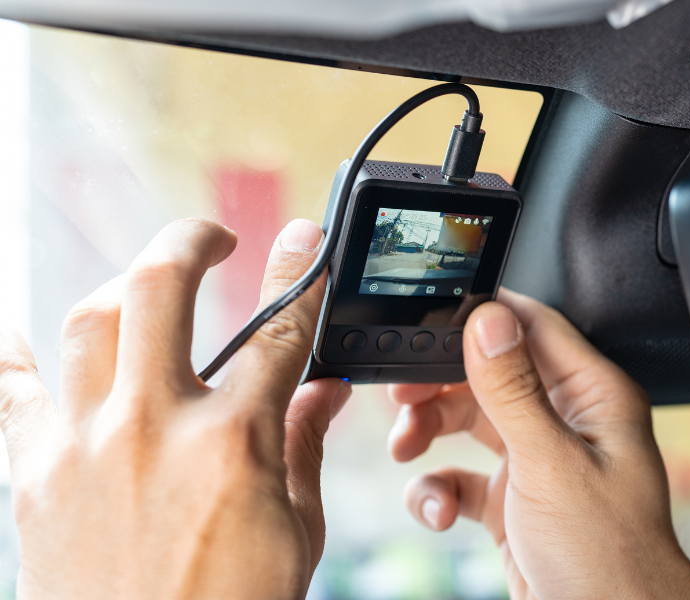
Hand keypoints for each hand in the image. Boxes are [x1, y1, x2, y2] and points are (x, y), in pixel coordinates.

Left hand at [0, 218, 349, 598]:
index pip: (278, 334)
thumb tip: (324, 394)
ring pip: (88, 320)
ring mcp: (84, 445)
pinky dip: (13, 357)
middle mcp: (153, 427)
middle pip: (161, 288)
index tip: (302, 239)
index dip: (297, 276)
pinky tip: (21, 337)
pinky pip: (9, 391)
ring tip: (144, 291)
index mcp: (233, 445)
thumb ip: (304, 446)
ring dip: (122, 288)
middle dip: (191, 241)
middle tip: (211, 238)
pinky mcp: (34, 475)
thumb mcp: (296, 533)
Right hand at [389, 289, 689, 599]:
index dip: (481, 320)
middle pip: (490, 375)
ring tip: (405, 448)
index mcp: (594, 397)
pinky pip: (463, 479)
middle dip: (441, 385)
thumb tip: (489, 320)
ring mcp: (540, 463)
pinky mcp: (515, 504)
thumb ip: (514, 390)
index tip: (430, 322)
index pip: (535, 329)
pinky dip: (440, 491)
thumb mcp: (550, 462)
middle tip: (400, 394)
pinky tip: (439, 513)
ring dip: (430, 433)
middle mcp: (569, 423)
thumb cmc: (608, 556)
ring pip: (470, 423)